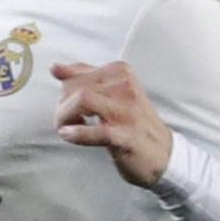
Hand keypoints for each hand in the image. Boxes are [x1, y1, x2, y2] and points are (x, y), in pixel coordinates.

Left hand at [52, 59, 172, 185]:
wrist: (163, 153)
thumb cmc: (132, 123)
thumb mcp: (109, 95)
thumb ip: (84, 79)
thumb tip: (56, 68)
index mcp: (121, 73)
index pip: (77, 75)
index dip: (64, 93)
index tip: (66, 107)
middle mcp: (126, 87)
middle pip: (77, 88)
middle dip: (61, 106)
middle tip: (64, 122)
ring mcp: (128, 110)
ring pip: (83, 100)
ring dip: (64, 117)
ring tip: (66, 128)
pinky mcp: (127, 134)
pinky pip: (97, 130)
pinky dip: (77, 133)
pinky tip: (69, 135)